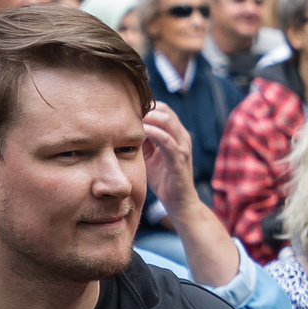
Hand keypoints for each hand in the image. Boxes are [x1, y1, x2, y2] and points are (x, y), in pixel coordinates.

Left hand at [136, 102, 198, 216]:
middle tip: (124, 113)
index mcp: (176, 134)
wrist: (180, 202)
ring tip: (130, 120)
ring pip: (167, 121)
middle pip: (165, 110)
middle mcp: (182, 136)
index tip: (126, 110)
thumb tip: (125, 128)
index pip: (163, 109)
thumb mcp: (150, 155)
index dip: (146, 106)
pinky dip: (152, 133)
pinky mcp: (179, 159)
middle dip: (145, 108)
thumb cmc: (163, 179)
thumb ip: (143, 141)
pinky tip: (139, 132)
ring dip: (148, 117)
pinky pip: (166, 140)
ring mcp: (182, 147)